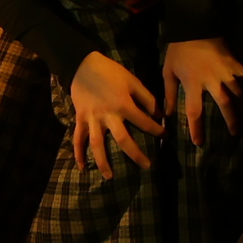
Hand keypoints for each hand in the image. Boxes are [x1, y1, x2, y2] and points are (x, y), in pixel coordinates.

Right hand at [68, 51, 161, 178]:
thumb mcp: (132, 80)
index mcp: (123, 104)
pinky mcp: (80, 119)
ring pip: (97, 144)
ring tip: (109, 177)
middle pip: (122, 139)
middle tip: (147, 166)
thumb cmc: (111, 72)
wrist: (83, 65)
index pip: (143, 121)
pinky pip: (78, 139)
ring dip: (103, 162)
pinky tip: (82, 167)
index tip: (165, 136)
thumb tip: (158, 113)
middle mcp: (108, 115)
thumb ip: (146, 97)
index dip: (156, 129)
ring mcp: (92, 119)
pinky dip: (78, 153)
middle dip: (135, 154)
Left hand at [162, 37, 242, 147]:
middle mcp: (212, 79)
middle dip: (230, 119)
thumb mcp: (168, 72)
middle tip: (235, 133)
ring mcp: (226, 70)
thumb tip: (166, 115)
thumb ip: (169, 94)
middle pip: (224, 103)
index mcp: (193, 83)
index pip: (195, 111)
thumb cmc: (179, 51)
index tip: (199, 143)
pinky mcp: (234, 62)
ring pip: (238, 91)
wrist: (195, 26)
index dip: (197, 128)